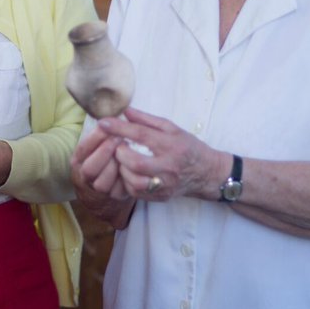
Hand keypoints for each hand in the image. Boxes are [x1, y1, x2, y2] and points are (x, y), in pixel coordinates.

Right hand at [71, 119, 136, 228]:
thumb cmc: (105, 155)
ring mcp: (98, 188)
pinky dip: (126, 179)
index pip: (83, 148)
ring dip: (115, 167)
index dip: (96, 138)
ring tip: (128, 153)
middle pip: (90, 168)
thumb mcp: (98, 143)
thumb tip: (115, 113)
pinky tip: (134, 167)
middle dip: (105, 153)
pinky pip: (118, 191)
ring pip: (102, 182)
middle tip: (120, 140)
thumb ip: (103, 132)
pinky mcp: (114, 197)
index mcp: (78, 159)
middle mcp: (84, 175)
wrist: (108, 184)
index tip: (110, 127)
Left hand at [99, 108, 223, 201]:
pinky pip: (136, 193)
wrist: (206, 173)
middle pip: (136, 163)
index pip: (141, 135)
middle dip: (120, 153)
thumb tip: (124, 111)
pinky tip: (126, 172)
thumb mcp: (171, 128)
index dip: (119, 128)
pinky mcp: (161, 197)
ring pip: (135, 182)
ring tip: (121, 160)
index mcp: (171, 145)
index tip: (103, 122)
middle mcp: (169, 166)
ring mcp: (165, 184)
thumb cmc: (188, 146)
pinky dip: (126, 182)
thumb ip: (146, 119)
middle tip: (116, 146)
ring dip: (122, 170)